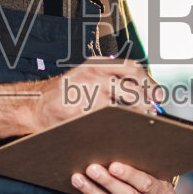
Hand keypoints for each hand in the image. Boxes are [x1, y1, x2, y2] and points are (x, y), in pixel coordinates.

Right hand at [36, 59, 158, 130]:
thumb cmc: (65, 93)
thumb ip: (111, 78)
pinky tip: (122, 129)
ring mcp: (87, 92)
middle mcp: (94, 74)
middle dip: (146, 102)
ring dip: (135, 116)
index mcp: (97, 63)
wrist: (35, 105)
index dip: (149, 82)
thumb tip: (144, 91)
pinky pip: (109, 120)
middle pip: (133, 87)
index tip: (157, 95)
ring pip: (124, 106)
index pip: (133, 68)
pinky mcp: (82, 110)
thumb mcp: (87, 76)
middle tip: (151, 112)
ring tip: (138, 122)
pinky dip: (119, 126)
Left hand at [73, 161, 176, 193]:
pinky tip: (84, 191)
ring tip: (79, 179)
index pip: (147, 184)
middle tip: (91, 168)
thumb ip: (139, 162)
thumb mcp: (150, 168)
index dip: (129, 175)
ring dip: (94, 192)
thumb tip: (113, 147)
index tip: (112, 165)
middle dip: (108, 182)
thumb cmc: (149, 174)